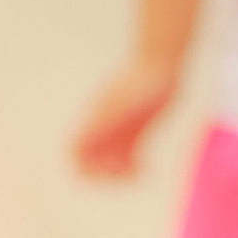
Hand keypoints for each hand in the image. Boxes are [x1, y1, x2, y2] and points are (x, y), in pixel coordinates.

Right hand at [73, 57, 179, 178]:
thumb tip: (86, 139)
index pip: (76, 150)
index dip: (83, 168)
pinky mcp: (137, 131)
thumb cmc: (142, 79)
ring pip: (111, 162)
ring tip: (140, 176)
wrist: (161, 61)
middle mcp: (104, 127)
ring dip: (121, 175)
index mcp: (96, 119)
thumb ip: (104, 119)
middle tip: (126, 176)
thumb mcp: (123, 101)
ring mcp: (120, 129)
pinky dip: (135, 168)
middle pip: (92, 161)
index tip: (104, 173)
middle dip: (105, 175)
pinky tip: (149, 170)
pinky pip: (129, 157)